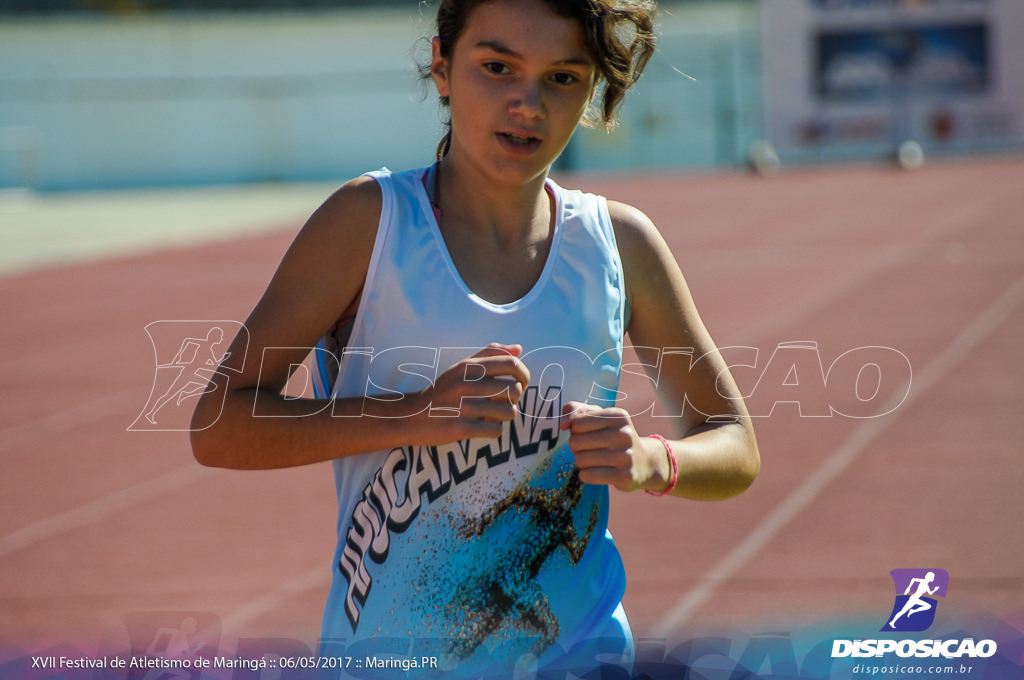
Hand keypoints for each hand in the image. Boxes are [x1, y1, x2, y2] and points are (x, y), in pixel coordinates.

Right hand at [414, 343, 530, 443]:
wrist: (412, 416)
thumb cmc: (442, 391)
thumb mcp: (461, 367)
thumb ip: (489, 354)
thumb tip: (518, 348)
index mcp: (468, 367)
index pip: (511, 364)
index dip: (524, 374)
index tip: (520, 382)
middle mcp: (465, 384)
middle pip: (513, 389)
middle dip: (516, 398)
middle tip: (506, 401)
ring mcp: (463, 406)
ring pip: (508, 411)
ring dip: (506, 415)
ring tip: (495, 414)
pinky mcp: (460, 428)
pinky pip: (495, 430)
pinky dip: (494, 429)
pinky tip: (484, 426)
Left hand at [560, 401, 670, 492]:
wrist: (645, 462)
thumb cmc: (615, 436)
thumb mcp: (600, 417)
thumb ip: (576, 410)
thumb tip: (563, 424)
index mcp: (618, 415)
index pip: (576, 423)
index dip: (576, 430)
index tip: (588, 434)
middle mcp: (624, 433)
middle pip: (575, 442)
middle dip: (577, 448)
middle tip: (589, 449)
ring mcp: (626, 456)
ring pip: (580, 460)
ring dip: (581, 462)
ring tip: (594, 460)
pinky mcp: (625, 476)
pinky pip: (588, 476)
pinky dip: (586, 475)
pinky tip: (596, 472)